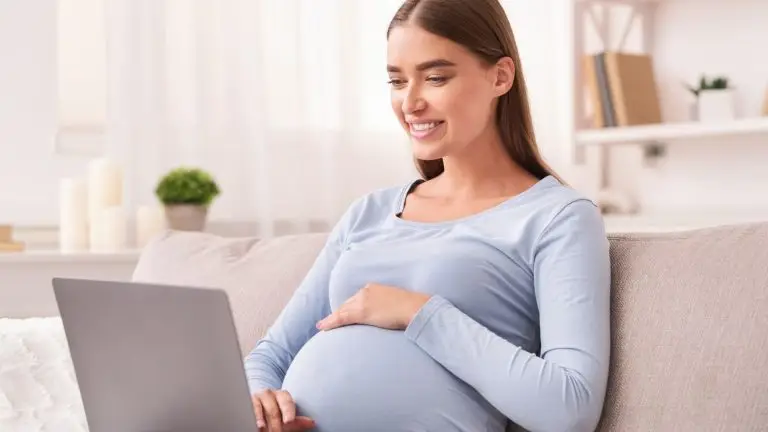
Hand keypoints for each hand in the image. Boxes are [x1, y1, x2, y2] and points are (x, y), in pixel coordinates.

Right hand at [252, 389, 314, 431]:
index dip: (288, 411)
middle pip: (274, 409)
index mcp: (283, 396)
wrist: (258, 406)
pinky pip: (253, 409)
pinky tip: (260, 425)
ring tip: (268, 431)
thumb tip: (312, 422)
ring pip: (263, 409)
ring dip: (266, 423)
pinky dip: (257, 418)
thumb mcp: (286, 417)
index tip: (289, 421)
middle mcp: (270, 393)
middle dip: (276, 423)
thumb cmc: (276, 414)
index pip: (287, 402)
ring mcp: (258, 397)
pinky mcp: (249, 401)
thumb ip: (297, 421)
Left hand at [316, 283, 430, 330]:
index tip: (343, 314)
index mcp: (374, 288)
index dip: (347, 308)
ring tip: (323, 325)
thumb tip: (389, 316)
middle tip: (329, 322)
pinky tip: (322, 327)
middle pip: (347, 304)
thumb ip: (389, 308)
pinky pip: (341, 317)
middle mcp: (366, 291)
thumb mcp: (397, 305)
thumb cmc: (412, 309)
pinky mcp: (362, 311)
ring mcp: (363, 300)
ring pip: (342, 311)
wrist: (416, 308)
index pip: (356, 299)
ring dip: (332, 319)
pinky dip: (330, 322)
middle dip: (338, 313)